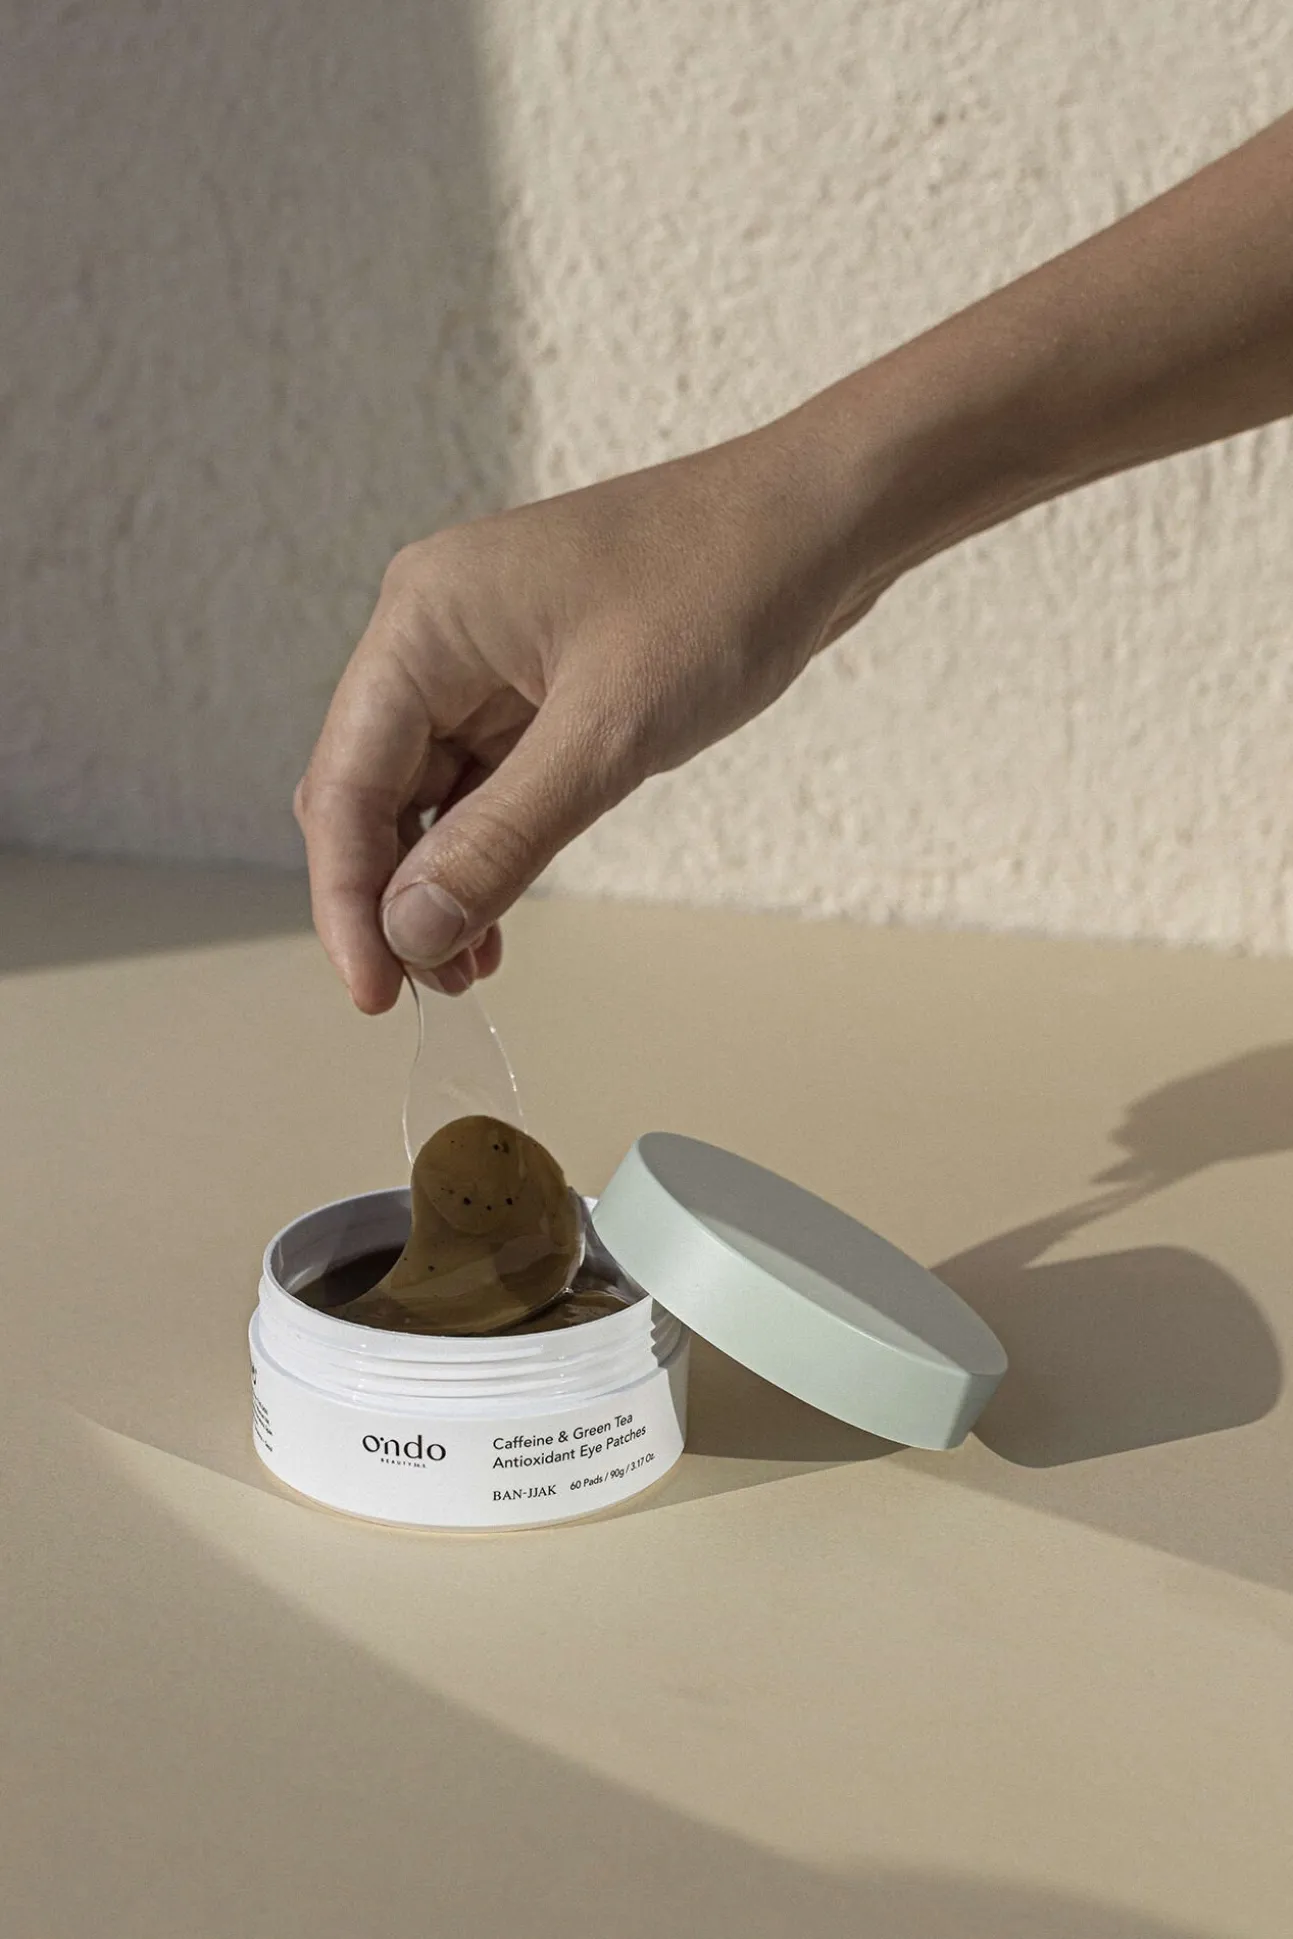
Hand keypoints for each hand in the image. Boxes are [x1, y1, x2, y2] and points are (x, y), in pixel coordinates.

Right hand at [295, 415, 870, 1011]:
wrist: (821, 521)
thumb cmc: (723, 589)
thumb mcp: (612, 731)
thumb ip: (504, 838)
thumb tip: (413, 931)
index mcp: (425, 620)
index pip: (345, 783)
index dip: (347, 900)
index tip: (378, 993)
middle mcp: (436, 634)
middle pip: (370, 792)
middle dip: (389, 898)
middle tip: (431, 992)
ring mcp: (485, 659)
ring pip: (425, 796)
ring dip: (437, 884)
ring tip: (470, 969)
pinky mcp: (535, 683)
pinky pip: (483, 782)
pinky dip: (485, 850)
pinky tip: (496, 915)